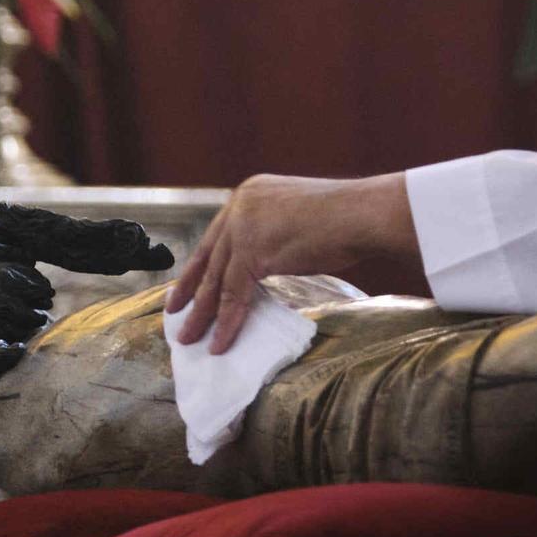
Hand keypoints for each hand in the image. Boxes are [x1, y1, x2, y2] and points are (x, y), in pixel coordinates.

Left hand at [165, 173, 426, 352]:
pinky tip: (219, 343)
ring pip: (216, 280)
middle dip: (190, 289)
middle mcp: (241, 205)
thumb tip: (263, 266)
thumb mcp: (297, 219)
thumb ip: (273, 236)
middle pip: (209, 256)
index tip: (188, 284)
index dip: (202, 263)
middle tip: (174, 312)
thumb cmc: (345, 218)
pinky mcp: (253, 251)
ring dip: (202, 314)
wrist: (362, 214)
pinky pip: (234, 295)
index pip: (218, 234)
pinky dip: (226, 323)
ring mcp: (244, 227)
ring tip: (188, 338)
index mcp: (250, 193)